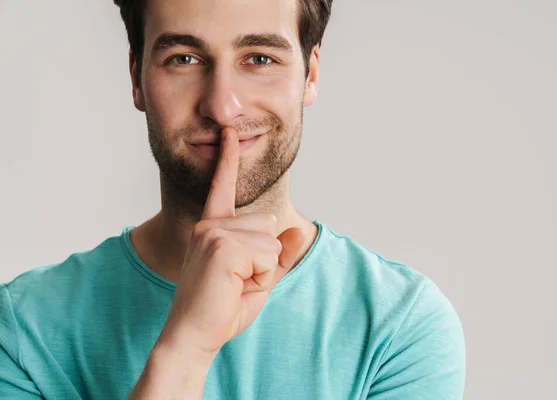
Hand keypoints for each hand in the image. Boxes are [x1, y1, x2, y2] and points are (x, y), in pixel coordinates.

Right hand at [158, 127, 304, 358]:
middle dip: (265, 260)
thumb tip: (296, 230)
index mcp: (214, 228)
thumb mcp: (258, 280)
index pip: (223, 188)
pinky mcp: (222, 245)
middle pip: (269, 225)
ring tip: (233, 285)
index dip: (228, 161)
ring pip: (271, 241)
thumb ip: (277, 256)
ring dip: (263, 271)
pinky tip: (234, 286)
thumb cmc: (223, 308)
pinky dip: (261, 277)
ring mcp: (214, 233)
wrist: (195, 336)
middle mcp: (211, 225)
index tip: (229, 134)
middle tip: (235, 282)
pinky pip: (267, 255)